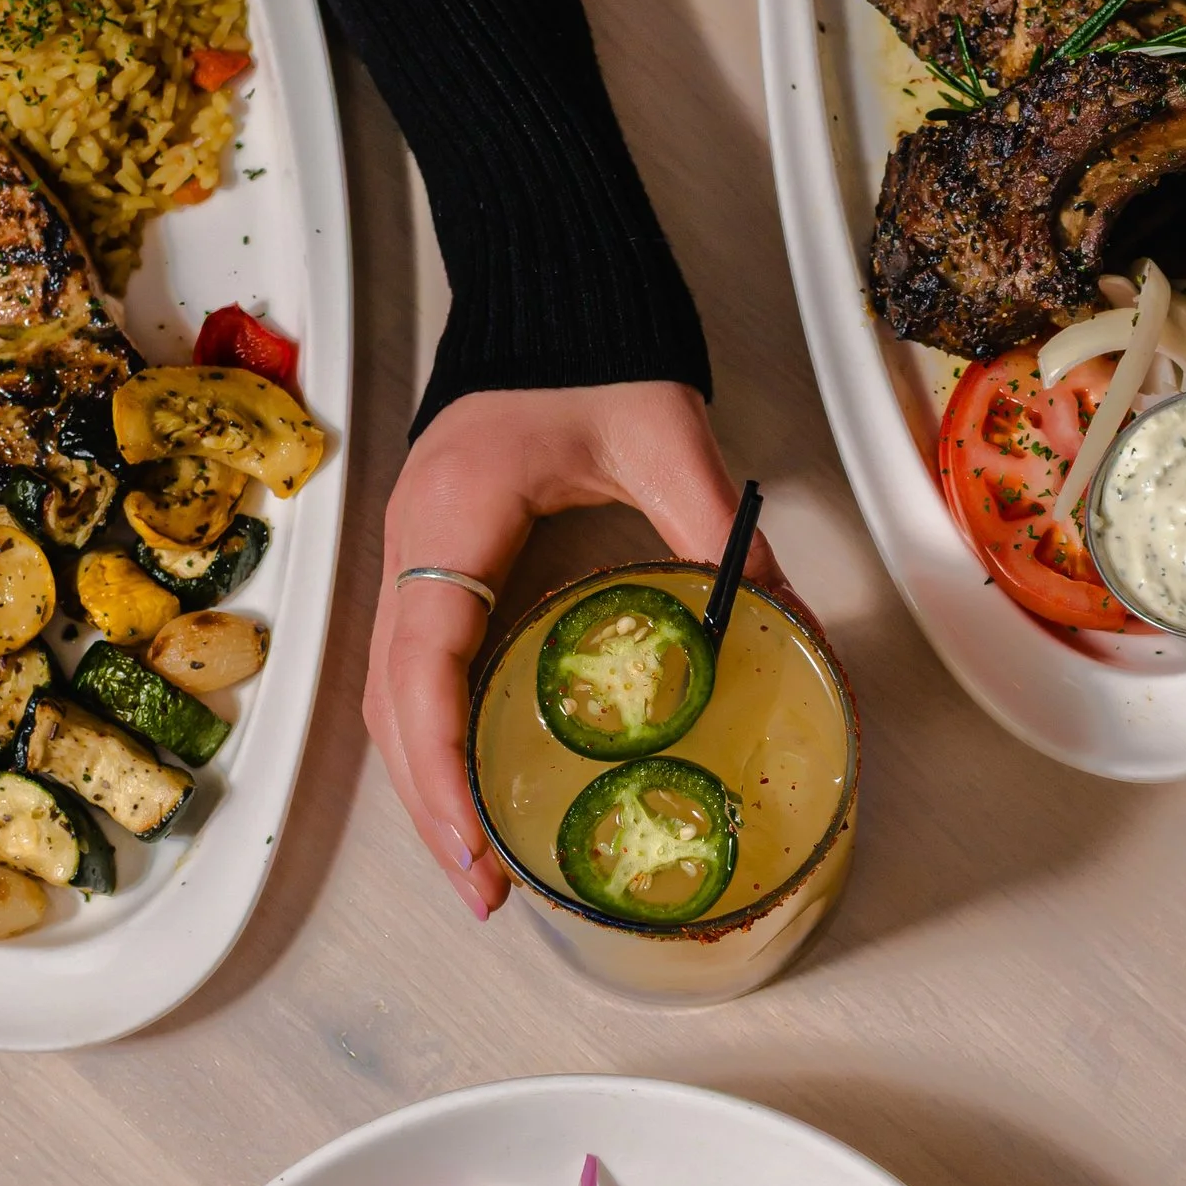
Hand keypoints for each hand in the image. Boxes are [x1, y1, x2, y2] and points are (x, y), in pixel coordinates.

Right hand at [364, 382, 772, 918]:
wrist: (551, 291)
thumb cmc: (593, 352)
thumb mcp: (665, 440)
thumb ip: (722, 533)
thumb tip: (793, 629)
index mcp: (451, 520)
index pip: (423, 672)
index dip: (441, 772)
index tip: (476, 849)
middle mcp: (411, 546)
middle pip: (393, 707)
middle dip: (431, 809)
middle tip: (486, 894)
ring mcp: (413, 554)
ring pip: (392, 697)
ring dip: (426, 784)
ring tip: (477, 866)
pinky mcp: (436, 562)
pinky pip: (415, 669)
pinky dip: (434, 738)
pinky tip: (474, 785)